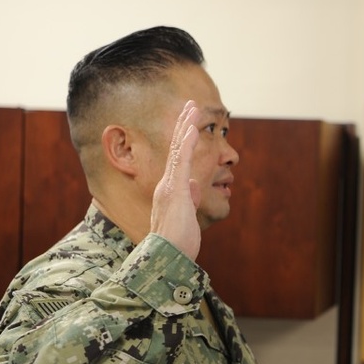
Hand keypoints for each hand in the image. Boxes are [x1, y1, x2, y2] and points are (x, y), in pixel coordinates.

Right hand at [150, 100, 201, 260]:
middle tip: (191, 104)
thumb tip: (196, 185)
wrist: (167, 259)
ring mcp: (170, 186)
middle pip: (176, 148)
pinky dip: (185, 143)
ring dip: (185, 127)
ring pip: (177, 150)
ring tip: (192, 107)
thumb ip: (190, 198)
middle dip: (183, 125)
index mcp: (172, 190)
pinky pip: (181, 162)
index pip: (179, 159)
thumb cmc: (177, 242)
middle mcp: (167, 184)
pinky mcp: (174, 190)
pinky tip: (191, 128)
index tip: (191, 122)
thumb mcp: (187, 216)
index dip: (184, 139)